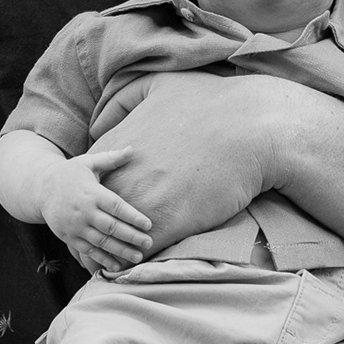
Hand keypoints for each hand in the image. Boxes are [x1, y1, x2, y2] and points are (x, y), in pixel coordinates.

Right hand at [37, 149, 152, 275]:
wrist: (40, 188)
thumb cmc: (70, 174)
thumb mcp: (88, 162)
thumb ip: (111, 159)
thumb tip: (132, 149)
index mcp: (92, 193)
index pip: (116, 207)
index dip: (133, 216)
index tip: (149, 225)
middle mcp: (84, 211)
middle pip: (111, 227)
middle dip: (131, 236)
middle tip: (149, 243)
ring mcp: (76, 226)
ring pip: (101, 242)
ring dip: (120, 251)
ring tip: (138, 257)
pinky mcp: (69, 237)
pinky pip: (88, 251)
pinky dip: (102, 259)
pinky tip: (117, 266)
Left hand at [93, 71, 297, 248]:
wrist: (251, 129)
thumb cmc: (211, 102)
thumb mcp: (159, 85)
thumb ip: (121, 100)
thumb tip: (98, 122)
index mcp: (115, 149)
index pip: (91, 185)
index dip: (99, 198)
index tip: (111, 205)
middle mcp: (121, 177)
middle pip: (97, 215)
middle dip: (102, 226)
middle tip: (115, 235)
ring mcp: (142, 202)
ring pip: (116, 238)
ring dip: (119, 247)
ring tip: (128, 253)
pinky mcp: (168, 224)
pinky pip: (141, 251)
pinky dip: (140, 258)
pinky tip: (147, 256)